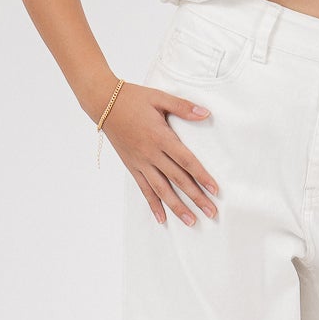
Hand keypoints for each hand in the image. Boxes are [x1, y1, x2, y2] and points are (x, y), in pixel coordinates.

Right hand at [100, 82, 220, 226]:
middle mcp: (151, 153)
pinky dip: (153, 205)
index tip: (215, 190)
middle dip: (196, 198)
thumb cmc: (133, 98)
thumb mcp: (160, 98)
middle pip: (178, 180)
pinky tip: (162, 218)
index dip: (202, 177)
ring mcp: (140, 162)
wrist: (103, 103)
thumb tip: (206, 114)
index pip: (186, 161)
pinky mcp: (131, 166)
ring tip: (191, 221)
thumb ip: (184, 107)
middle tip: (211, 213)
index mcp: (161, 136)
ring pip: (161, 190)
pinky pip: (143, 189)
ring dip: (177, 207)